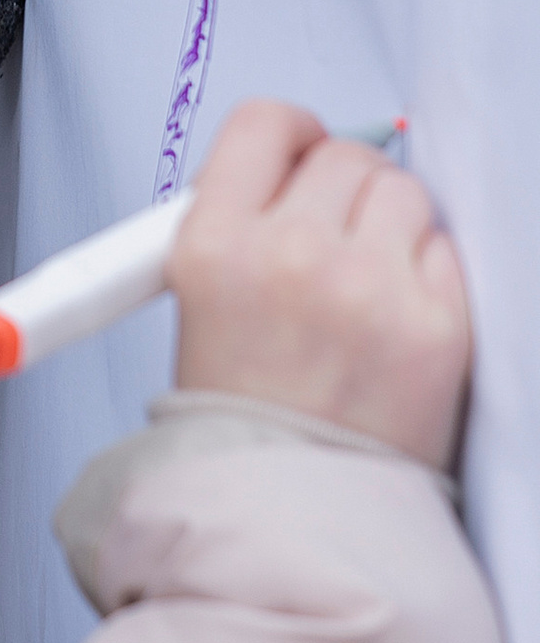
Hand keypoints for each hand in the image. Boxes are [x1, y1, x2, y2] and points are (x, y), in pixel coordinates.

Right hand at [171, 104, 469, 469]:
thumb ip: (240, 221)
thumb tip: (296, 167)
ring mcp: (369, 287)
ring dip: (390, 224)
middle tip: (335, 232)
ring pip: (402, 192)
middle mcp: (291, 253)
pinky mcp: (435, 323)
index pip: (263, 124)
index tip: (300, 149)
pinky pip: (444, 250)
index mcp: (214, 245)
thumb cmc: (242, 421)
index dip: (289, 133)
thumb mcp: (197, 302)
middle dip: (342, 186)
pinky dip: (426, 273)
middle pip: (343, 154)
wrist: (290, 518)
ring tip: (366, 283)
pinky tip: (395, 317)